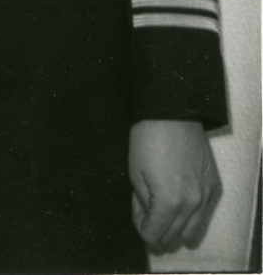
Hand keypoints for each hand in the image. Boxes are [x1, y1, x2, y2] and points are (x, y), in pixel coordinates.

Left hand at [129, 120, 219, 249]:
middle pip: (171, 237)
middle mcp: (192, 204)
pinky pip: (203, 214)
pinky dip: (191, 214)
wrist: (172, 112)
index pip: (152, 235)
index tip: (138, 206)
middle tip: (147, 203)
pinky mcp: (214, 186)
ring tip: (164, 204)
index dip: (140, 224)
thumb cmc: (147, 139)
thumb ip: (144, 204)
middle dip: (156, 225)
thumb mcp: (135, 173)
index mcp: (169, 202)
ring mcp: (206, 195)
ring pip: (191, 232)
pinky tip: (180, 196)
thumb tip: (151, 217)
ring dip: (175, 225)